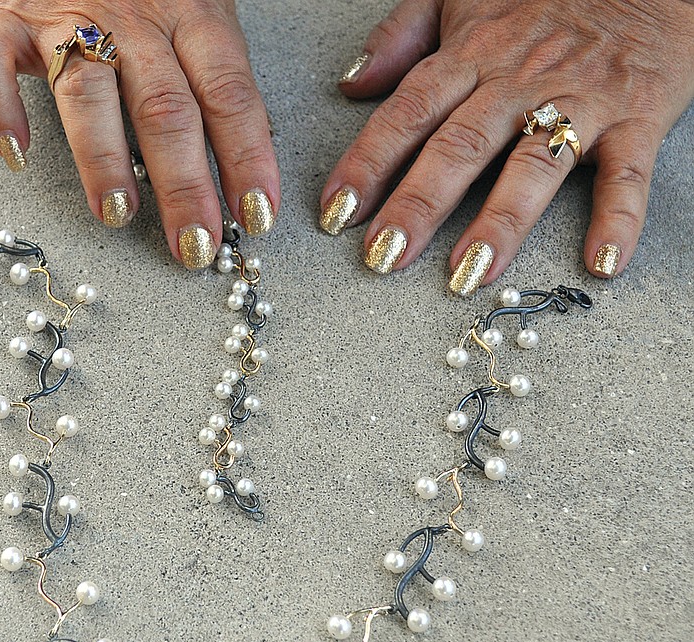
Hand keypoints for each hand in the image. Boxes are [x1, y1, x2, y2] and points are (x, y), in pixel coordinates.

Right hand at [0, 0, 279, 267]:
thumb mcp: (193, 7)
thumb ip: (210, 70)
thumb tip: (243, 158)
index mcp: (192, 12)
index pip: (229, 93)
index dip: (246, 158)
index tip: (256, 215)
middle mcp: (134, 16)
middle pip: (166, 107)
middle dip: (184, 184)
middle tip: (194, 242)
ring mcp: (65, 17)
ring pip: (87, 92)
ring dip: (104, 158)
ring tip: (118, 212)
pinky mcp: (5, 17)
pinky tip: (16, 154)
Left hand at [319, 0, 693, 293]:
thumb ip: (402, 36)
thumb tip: (353, 83)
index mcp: (474, 52)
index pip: (409, 111)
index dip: (368, 162)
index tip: (335, 211)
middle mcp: (520, 80)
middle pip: (460, 146)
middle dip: (417, 205)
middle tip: (383, 256)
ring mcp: (580, 100)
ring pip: (533, 166)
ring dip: (499, 223)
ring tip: (466, 273)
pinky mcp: (637, 117)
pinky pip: (628, 173)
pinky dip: (619, 218)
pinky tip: (599, 263)